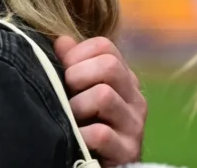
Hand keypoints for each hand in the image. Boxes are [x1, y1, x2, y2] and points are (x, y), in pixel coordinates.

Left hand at [54, 35, 146, 166]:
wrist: (98, 162)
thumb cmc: (85, 121)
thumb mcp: (78, 90)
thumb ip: (71, 63)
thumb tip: (62, 40)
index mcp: (123, 78)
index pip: (103, 46)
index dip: (76, 54)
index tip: (63, 70)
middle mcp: (135, 98)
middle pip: (109, 65)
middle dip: (77, 76)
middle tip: (66, 93)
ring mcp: (134, 125)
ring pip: (104, 96)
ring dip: (77, 106)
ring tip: (71, 118)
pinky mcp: (128, 152)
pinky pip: (101, 133)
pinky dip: (81, 134)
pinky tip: (77, 138)